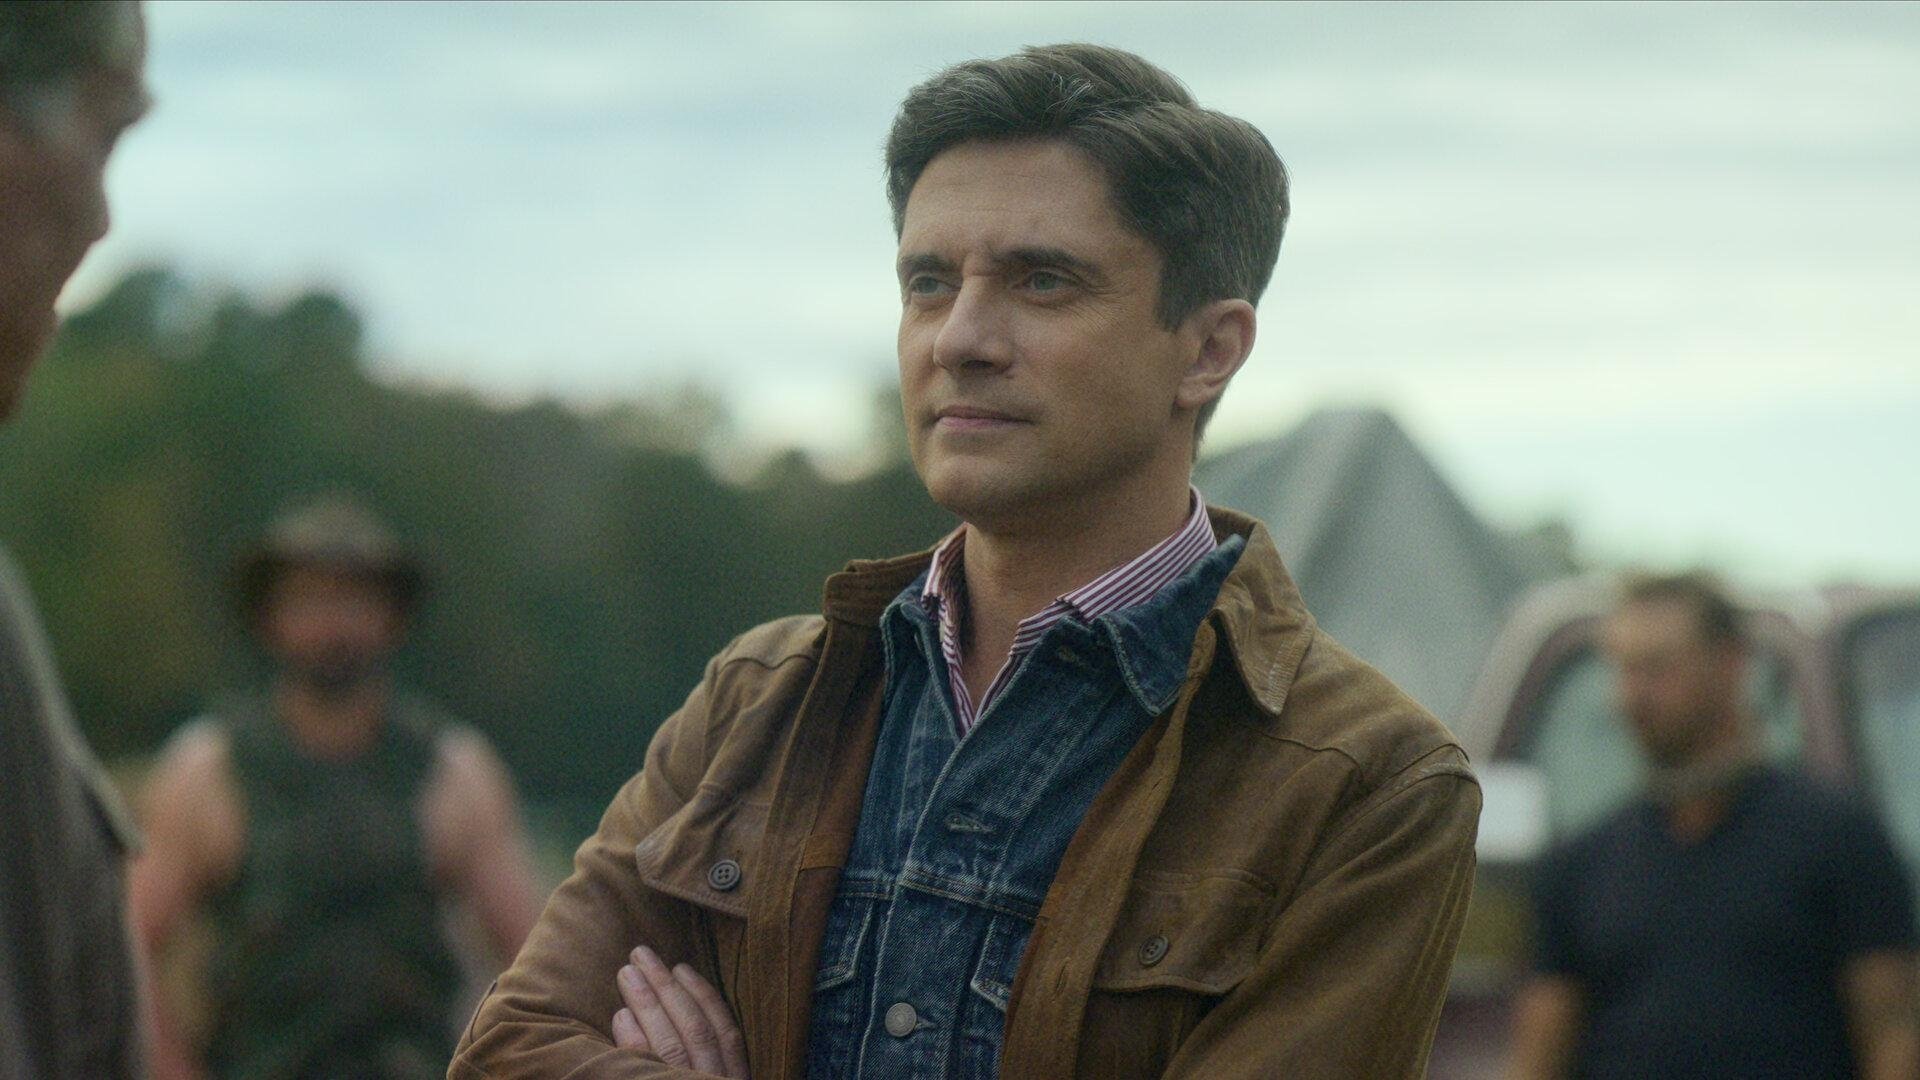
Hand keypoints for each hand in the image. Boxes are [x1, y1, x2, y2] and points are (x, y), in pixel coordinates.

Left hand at [612, 945, 748, 1077]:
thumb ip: (706, 1054)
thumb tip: (682, 1004)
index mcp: (734, 1079)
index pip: (726, 1032)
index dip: (704, 996)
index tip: (682, 967)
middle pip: (696, 1030)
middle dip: (668, 987)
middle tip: (641, 955)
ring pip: (670, 1045)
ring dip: (647, 1003)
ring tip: (626, 973)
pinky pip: (646, 1064)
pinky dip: (634, 1038)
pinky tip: (621, 1015)